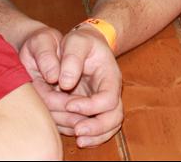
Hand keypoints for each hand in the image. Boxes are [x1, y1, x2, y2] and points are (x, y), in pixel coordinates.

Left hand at [18, 24, 123, 146]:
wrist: (84, 44)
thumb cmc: (80, 42)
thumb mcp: (76, 41)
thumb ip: (71, 58)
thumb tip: (66, 83)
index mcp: (110, 75)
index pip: (109, 98)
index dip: (90, 106)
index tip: (69, 104)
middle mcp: (110, 91)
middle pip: (114, 117)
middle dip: (97, 128)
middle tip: (77, 132)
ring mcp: (103, 102)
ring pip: (109, 126)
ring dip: (94, 136)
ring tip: (77, 139)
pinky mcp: (94, 110)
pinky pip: (100, 129)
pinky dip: (91, 137)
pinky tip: (76, 137)